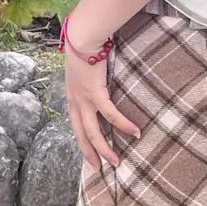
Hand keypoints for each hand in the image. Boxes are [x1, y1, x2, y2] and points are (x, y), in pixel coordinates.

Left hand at [64, 47, 141, 172]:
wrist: (82, 36)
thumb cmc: (84, 46)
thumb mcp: (82, 67)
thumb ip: (89, 77)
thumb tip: (99, 78)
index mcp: (72, 97)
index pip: (75, 126)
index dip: (82, 142)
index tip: (90, 156)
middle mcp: (76, 101)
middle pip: (82, 135)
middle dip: (91, 153)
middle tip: (100, 169)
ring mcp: (84, 99)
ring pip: (93, 132)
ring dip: (105, 148)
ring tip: (116, 162)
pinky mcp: (96, 93)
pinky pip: (110, 114)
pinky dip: (123, 124)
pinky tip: (134, 132)